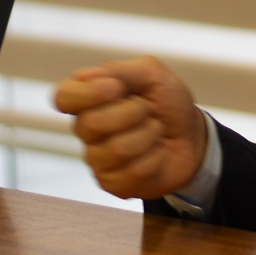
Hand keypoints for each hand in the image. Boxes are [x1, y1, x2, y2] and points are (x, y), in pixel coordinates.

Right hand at [53, 58, 206, 199]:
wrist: (193, 137)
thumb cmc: (168, 103)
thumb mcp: (152, 74)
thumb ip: (120, 71)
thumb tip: (87, 77)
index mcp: (88, 98)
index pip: (63, 97)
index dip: (87, 94)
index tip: (116, 88)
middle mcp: (86, 129)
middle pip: (91, 123)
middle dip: (133, 112)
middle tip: (148, 111)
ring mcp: (97, 159)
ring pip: (117, 149)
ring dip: (149, 135)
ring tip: (155, 132)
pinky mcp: (112, 183)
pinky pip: (134, 171)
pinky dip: (156, 158)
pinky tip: (156, 154)